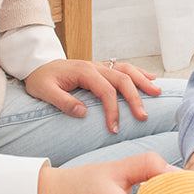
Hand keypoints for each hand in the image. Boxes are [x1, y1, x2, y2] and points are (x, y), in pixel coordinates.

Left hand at [24, 58, 162, 133]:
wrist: (37, 65)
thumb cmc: (41, 79)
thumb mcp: (44, 91)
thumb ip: (63, 102)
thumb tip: (84, 112)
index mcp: (84, 71)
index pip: (105, 90)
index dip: (113, 110)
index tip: (114, 129)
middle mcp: (95, 66)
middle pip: (122, 79)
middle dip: (135, 97)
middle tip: (143, 116)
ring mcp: (100, 65)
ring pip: (127, 70)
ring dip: (142, 81)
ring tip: (156, 92)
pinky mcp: (101, 68)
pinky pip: (124, 67)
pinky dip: (139, 72)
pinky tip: (151, 78)